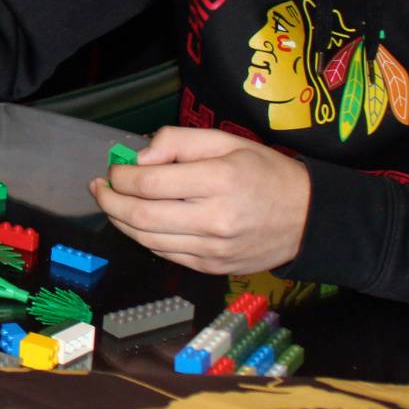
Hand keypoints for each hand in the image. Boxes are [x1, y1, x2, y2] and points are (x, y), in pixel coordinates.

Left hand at [89, 127, 310, 274]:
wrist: (309, 219)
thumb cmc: (266, 173)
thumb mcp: (227, 141)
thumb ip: (178, 141)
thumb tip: (138, 158)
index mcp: (219, 180)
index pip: (148, 182)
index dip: (121, 176)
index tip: (114, 169)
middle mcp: (214, 219)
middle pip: (140, 215)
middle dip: (109, 201)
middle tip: (99, 188)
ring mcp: (213, 249)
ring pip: (147, 239)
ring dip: (120, 221)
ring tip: (113, 204)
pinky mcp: (212, 268)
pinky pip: (164, 254)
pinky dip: (144, 237)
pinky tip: (141, 222)